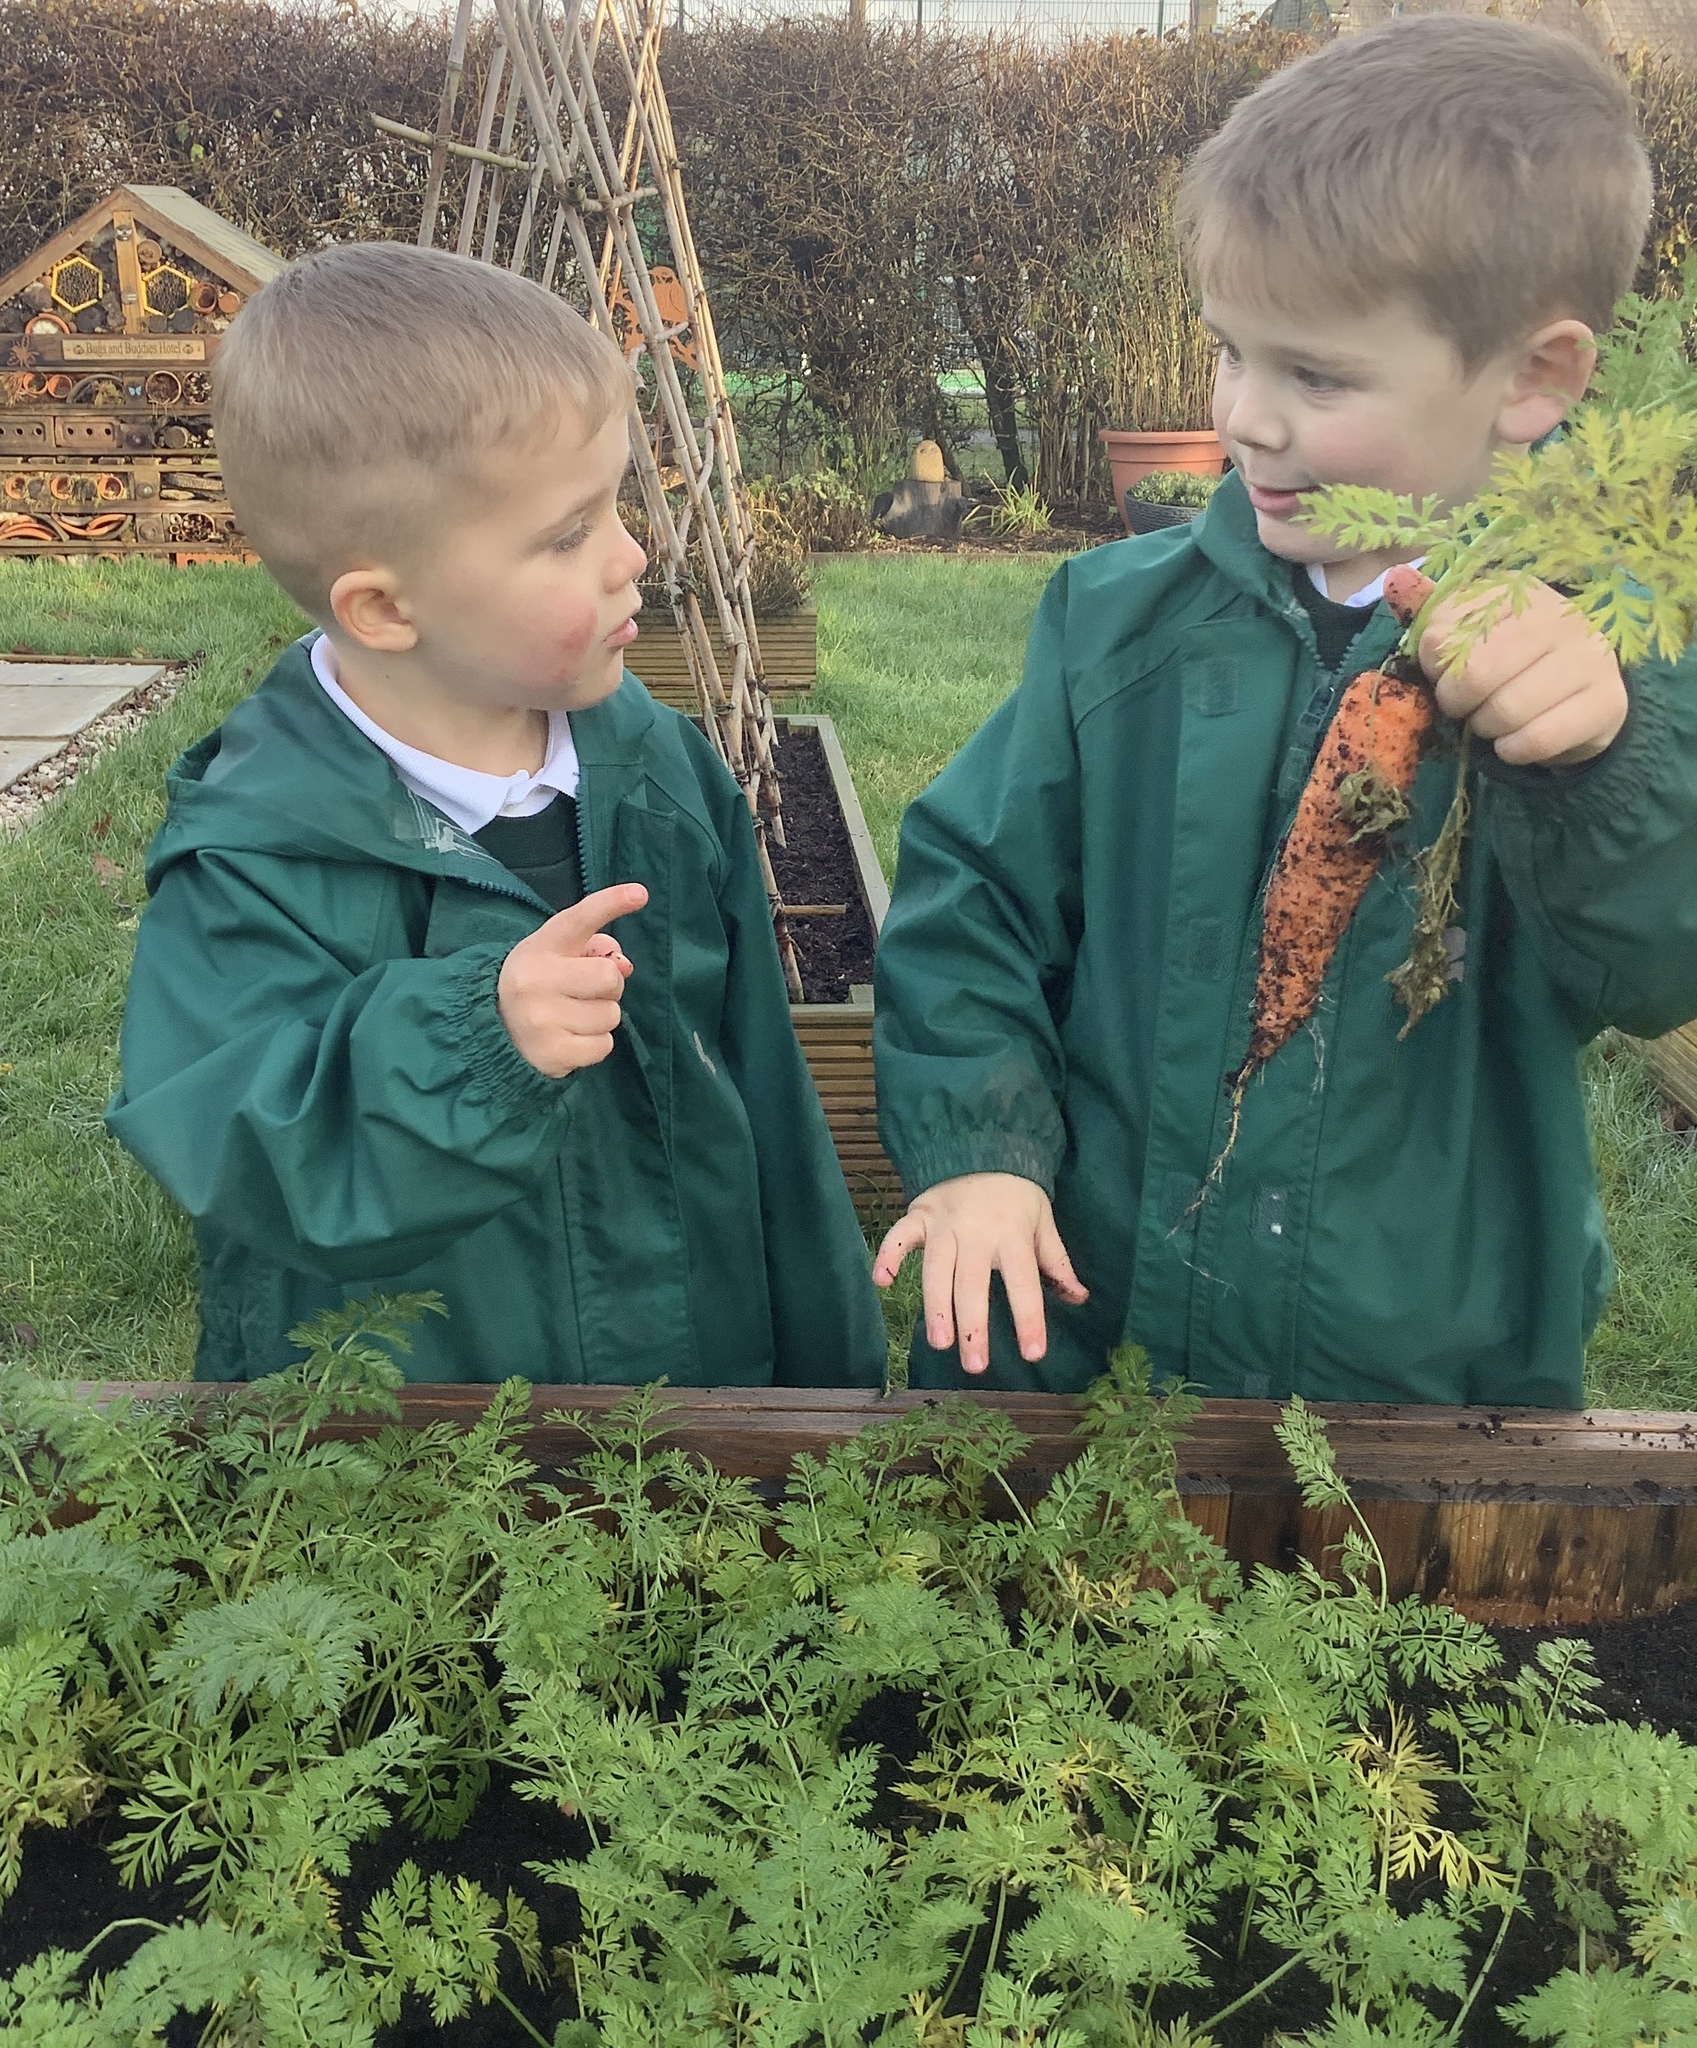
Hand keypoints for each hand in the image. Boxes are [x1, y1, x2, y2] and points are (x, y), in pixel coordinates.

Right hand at [497, 883, 647, 1075]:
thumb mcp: (558, 955)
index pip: (580, 919)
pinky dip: (596, 1044)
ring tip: (573, 1017)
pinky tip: (572, 1039)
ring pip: (611, 1015)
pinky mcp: (551, 1053)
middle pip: (610, 977)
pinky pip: (604, 1046)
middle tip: (586, 992)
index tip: (640, 893)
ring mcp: (541, 1018)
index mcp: (542, 947)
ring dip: (601, 1018)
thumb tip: (624, 965)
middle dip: (610, 987)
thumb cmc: (541, 983)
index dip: (611, 904)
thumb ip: (597, 950)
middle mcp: (536, 979)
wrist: (496, 1027)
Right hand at [872, 1172, 1087, 1376]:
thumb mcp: (1043, 1222)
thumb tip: (1079, 1298)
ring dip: (935, 1306)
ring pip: (936, 1269)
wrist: (983, 1145)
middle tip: (975, 1365)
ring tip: (939, 1341)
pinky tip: (882, 1282)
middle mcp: (977, 1233)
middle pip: (973, 1284)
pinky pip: (900, 1236)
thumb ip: (1057, 1263)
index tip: (1033, 1353)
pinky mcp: (920, 1215)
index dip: (1029, 1318)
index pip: (1023, 1283)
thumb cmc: (1016, 1194)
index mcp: (1012, 1235)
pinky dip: (888, 1255)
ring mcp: (944, 1224)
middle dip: (973, 1326)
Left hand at [1417, 579, 1626, 767]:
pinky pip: (1538, 739)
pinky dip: (1513, 750)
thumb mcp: (1470, 633)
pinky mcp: (1607, 701)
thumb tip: (1394, 578)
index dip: (1433, 665)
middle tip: (1465, 706)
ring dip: (1485, 728)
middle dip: (1457, 701)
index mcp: (1517, 591)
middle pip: (1476, 673)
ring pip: (1507, 710)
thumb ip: (1432, 614)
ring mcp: (1590, 656)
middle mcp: (1560, 615)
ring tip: (1492, 721)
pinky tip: (1513, 742)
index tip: (1445, 673)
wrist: (1581, 696)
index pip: (1445, 632)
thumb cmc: (1512, 662)